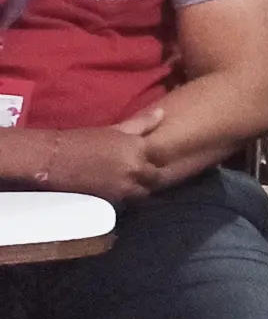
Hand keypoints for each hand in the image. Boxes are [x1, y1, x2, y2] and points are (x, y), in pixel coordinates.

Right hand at [50, 114, 166, 199]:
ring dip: (139, 190)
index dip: (159, 163)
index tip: (155, 163)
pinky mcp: (111, 201)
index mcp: (139, 150)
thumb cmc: (83, 139)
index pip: (162, 161)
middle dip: (151, 179)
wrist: (54, 158)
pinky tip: (120, 194)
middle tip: (143, 176)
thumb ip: (142, 124)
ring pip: (142, 194)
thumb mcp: (115, 129)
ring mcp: (124, 188)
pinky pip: (127, 203)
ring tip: (130, 185)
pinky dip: (126, 199)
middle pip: (155, 180)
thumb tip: (161, 114)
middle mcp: (136, 170)